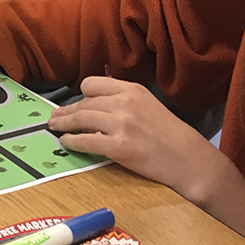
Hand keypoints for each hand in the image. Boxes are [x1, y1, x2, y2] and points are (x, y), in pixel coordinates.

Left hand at [52, 78, 244, 244]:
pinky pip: (85, 141)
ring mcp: (121, 124)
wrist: (190, 160)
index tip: (75, 104)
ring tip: (55, 129)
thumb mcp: (149, 107)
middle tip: (55, 118)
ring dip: (63, 124)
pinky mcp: (118, 146)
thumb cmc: (170, 136)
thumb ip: (125, 102)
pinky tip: (66, 144)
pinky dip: (71, 142)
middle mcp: (125, 102)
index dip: (81, 96)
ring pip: (80, 119)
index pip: (92, 84)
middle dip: (67, 111)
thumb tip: (95, 106)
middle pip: (83, 102)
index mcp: (133, 89)